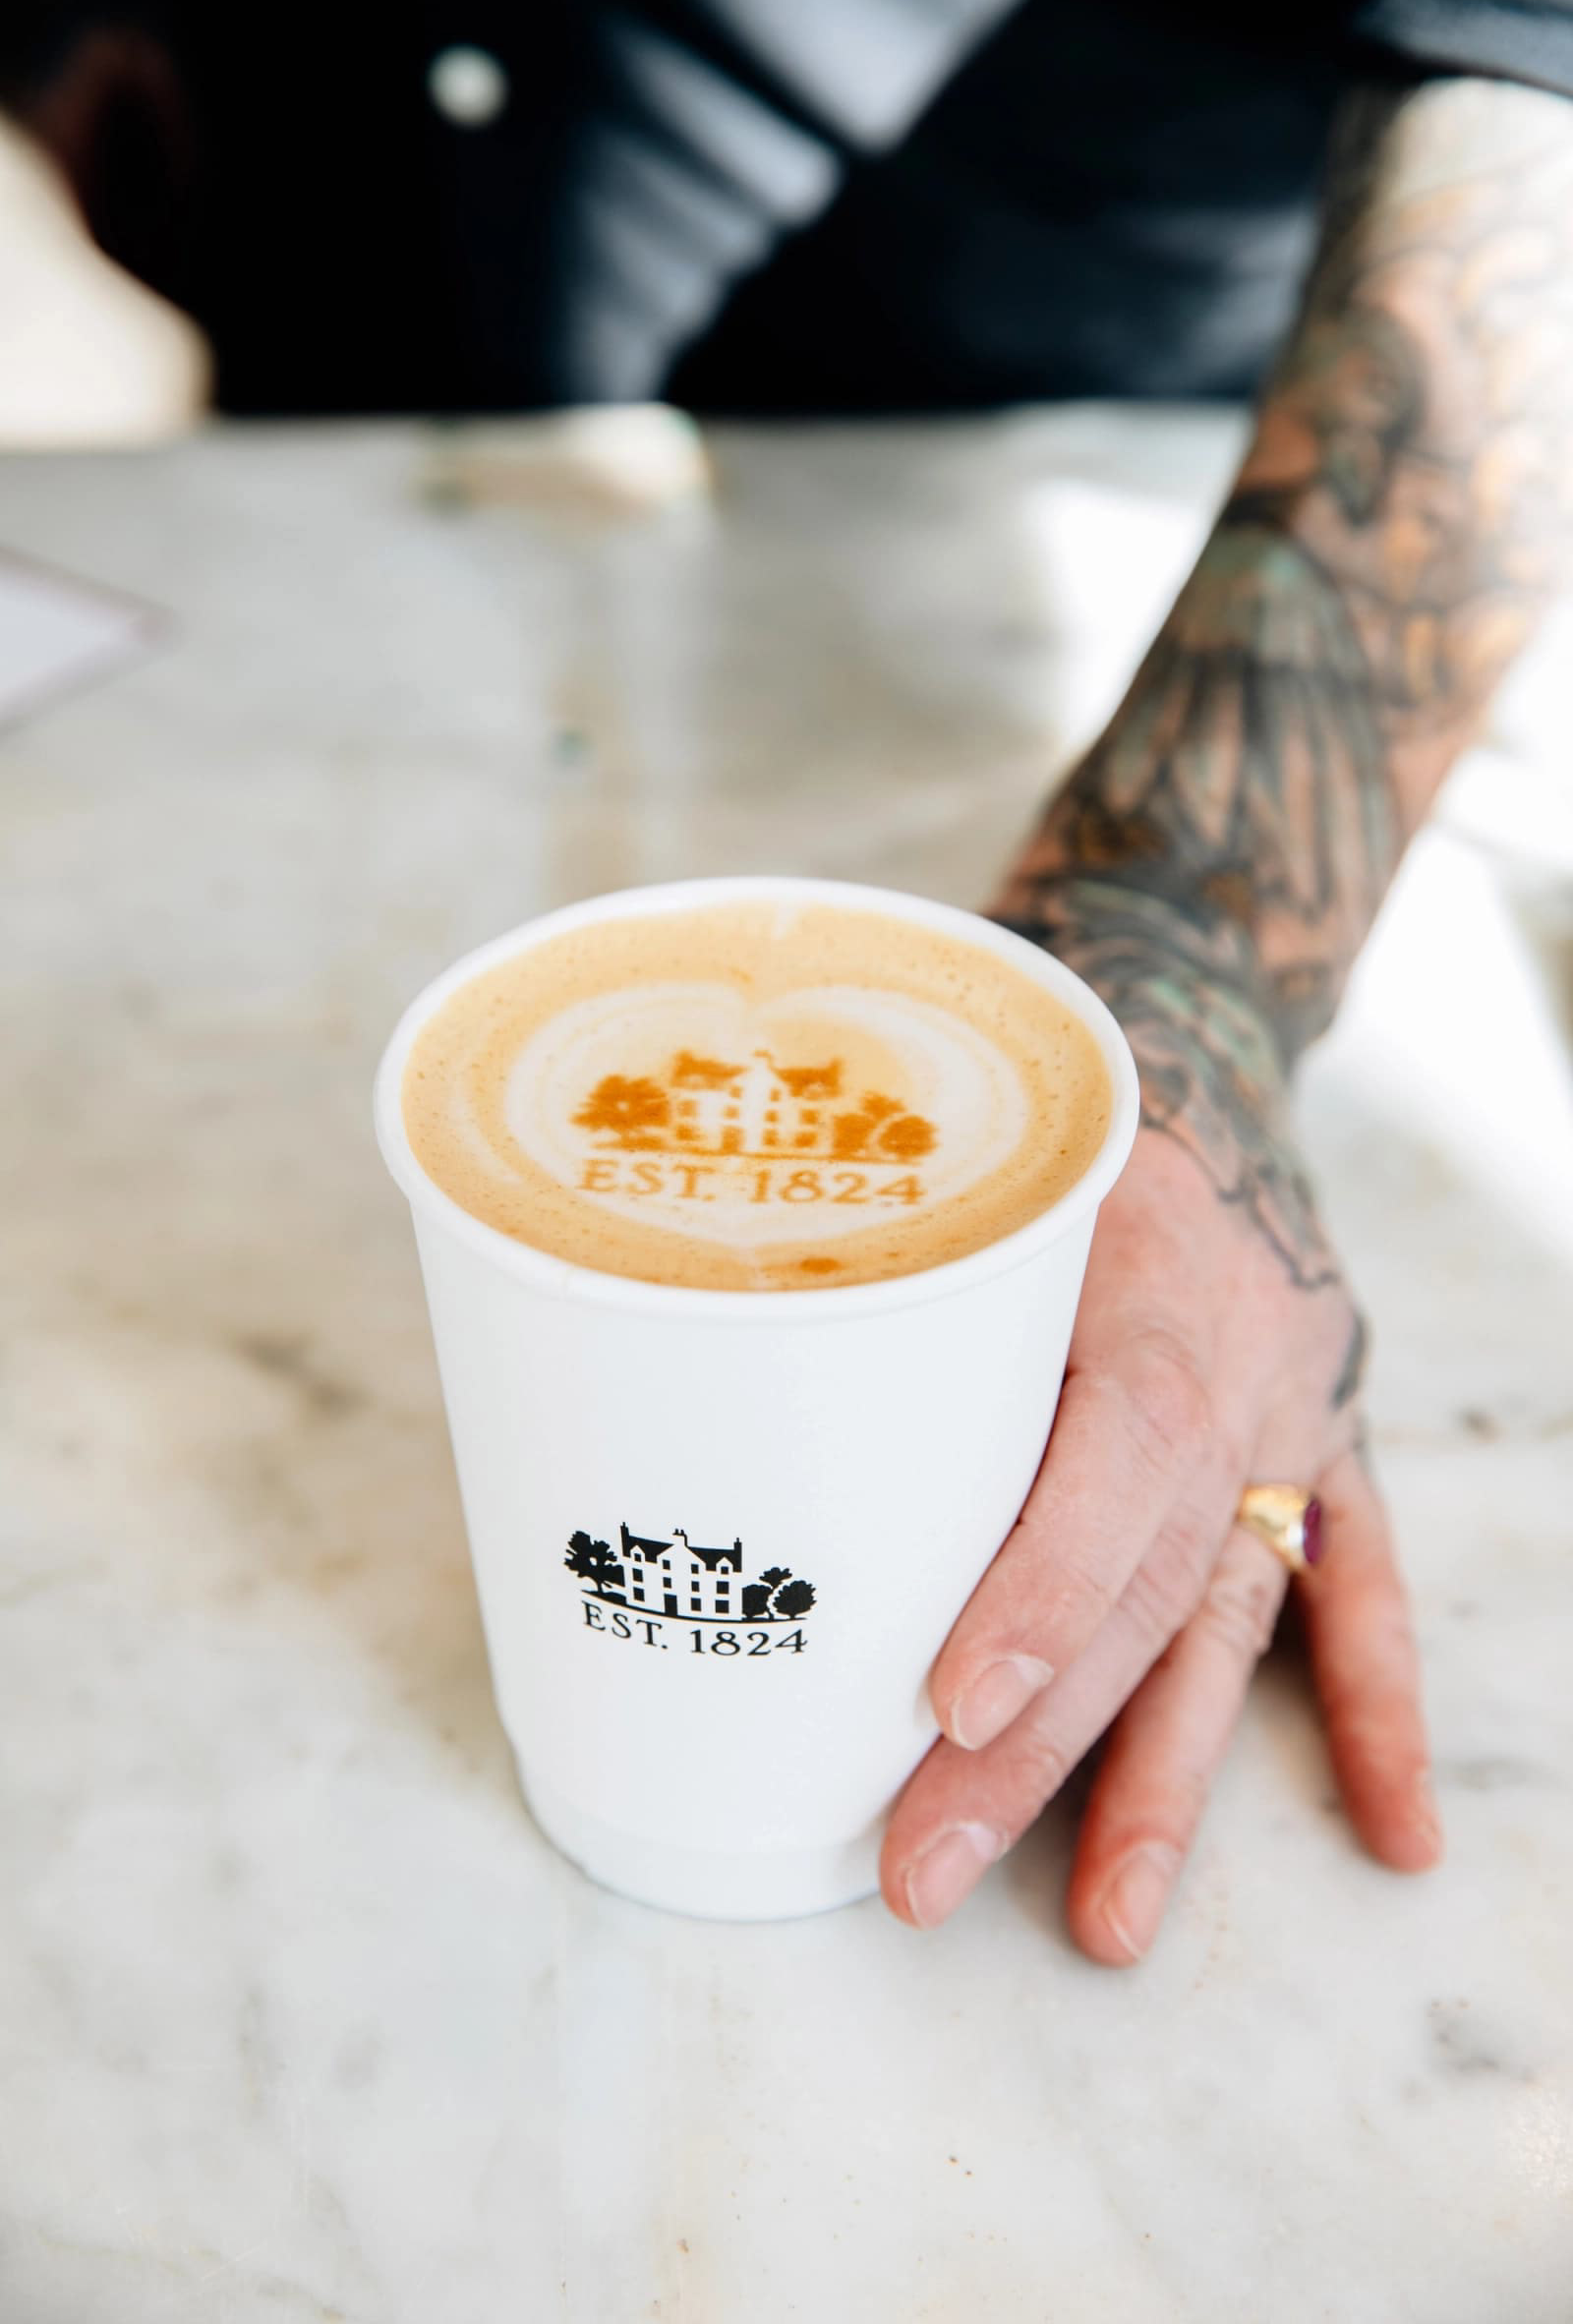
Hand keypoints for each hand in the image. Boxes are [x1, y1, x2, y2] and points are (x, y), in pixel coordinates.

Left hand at [878, 1107, 1442, 1961]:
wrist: (1201, 1062)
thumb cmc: (1035, 1119)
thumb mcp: (962, 1157)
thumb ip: (867, 1258)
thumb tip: (669, 1368)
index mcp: (1141, 1277)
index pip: (1111, 1446)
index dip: (1039, 1580)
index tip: (948, 1700)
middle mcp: (1233, 1364)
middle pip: (1142, 1580)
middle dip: (1040, 1744)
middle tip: (925, 1870)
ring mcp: (1287, 1418)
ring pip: (1226, 1617)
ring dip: (1166, 1779)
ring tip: (1109, 1927)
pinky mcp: (1325, 1452)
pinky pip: (1361, 1591)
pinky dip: (1375, 1713)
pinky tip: (1386, 1837)